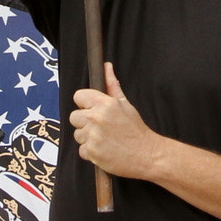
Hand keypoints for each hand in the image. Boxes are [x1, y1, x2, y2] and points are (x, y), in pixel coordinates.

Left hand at [70, 62, 159, 177]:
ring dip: (87, 138)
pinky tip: (103, 149)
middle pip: (74, 116)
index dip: (84, 103)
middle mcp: (97, 118)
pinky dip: (90, 151)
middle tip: (100, 126)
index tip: (91, 109)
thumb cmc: (135, 129)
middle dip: (84, 122)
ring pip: (77, 134)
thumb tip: (106, 67)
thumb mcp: (125, 104)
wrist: (146, 154)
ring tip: (104, 139)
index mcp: (105, 104)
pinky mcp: (91, 152)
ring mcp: (93, 136)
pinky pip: (81, 150)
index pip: (79, 96)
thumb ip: (112, 86)